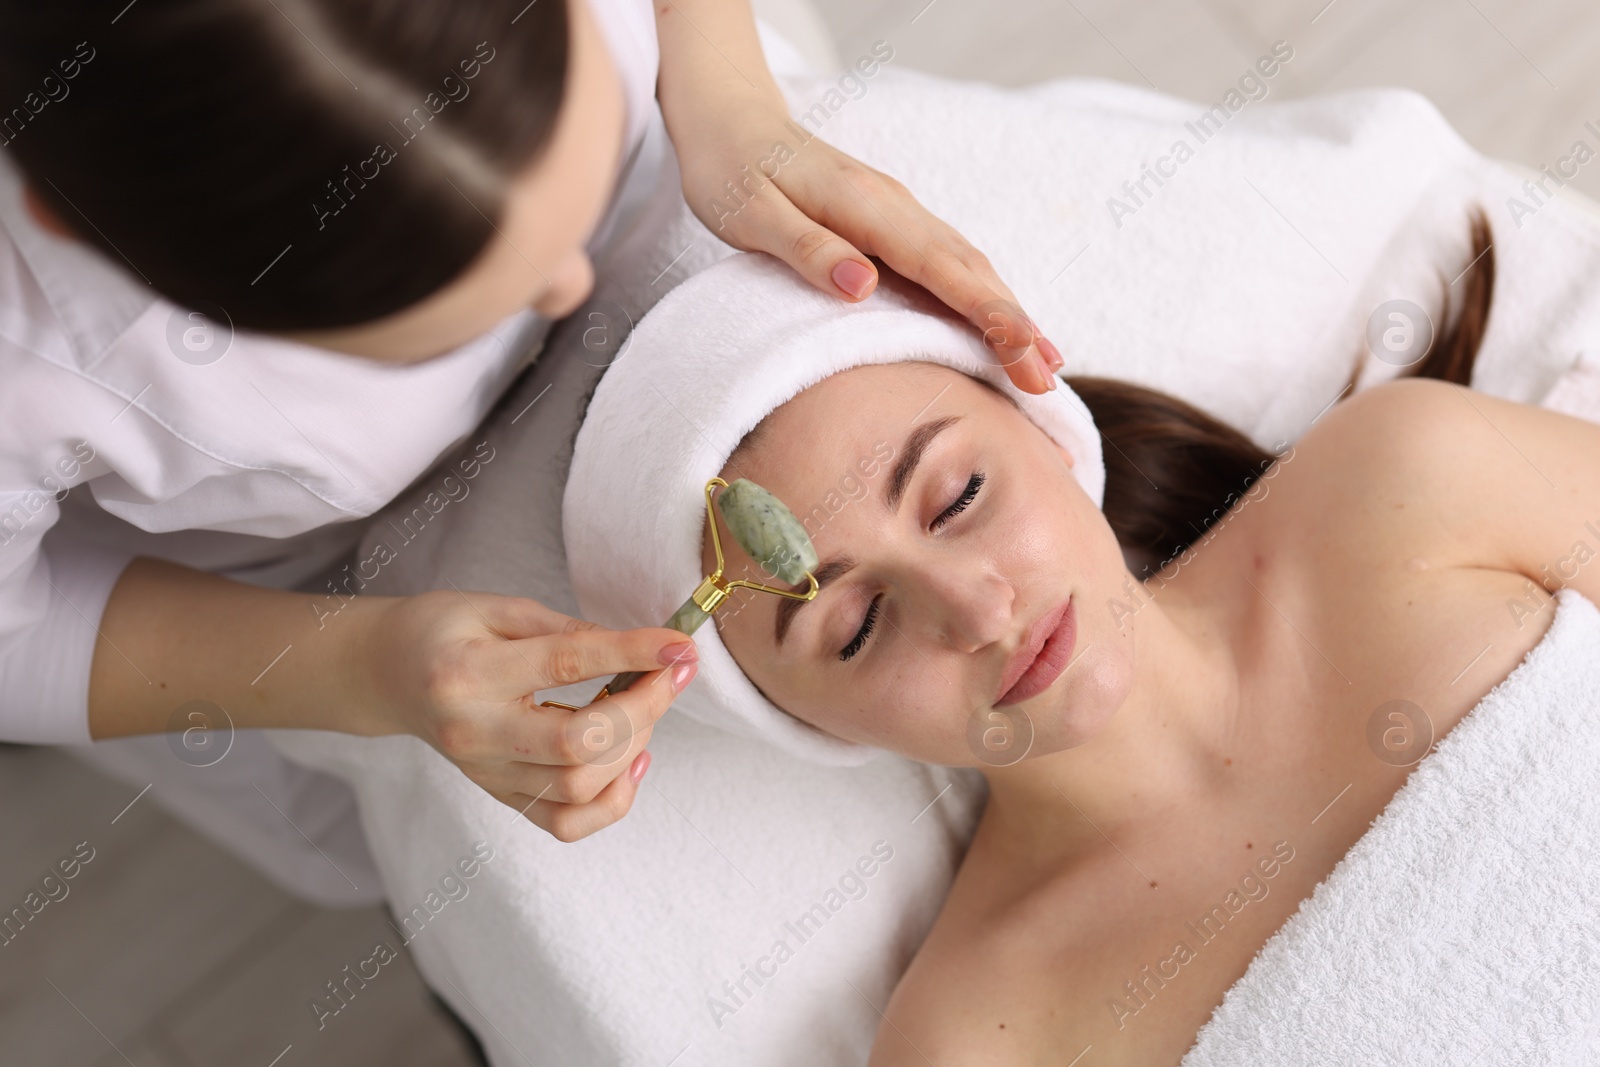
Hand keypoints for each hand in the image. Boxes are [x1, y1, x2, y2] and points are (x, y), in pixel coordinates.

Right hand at [361, 589, 697, 841]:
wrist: (387, 675)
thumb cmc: (444, 630)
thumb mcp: (498, 607)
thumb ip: (566, 629)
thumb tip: (639, 649)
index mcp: (469, 671)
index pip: (565, 664)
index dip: (632, 654)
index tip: (678, 645)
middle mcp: (476, 732)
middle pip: (578, 742)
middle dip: (643, 708)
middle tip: (669, 674)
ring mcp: (487, 772)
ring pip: (578, 788)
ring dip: (634, 749)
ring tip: (645, 708)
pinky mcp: (499, 796)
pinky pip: (565, 823)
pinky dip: (612, 802)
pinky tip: (632, 762)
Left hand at [663, 89, 1065, 392]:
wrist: (731, 120)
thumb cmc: (731, 171)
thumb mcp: (751, 214)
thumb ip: (807, 249)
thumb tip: (863, 285)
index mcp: (866, 207)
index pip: (938, 265)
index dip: (984, 309)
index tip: (1021, 347)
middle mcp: (895, 208)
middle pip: (969, 270)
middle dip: (1014, 324)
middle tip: (1047, 380)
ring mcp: (899, 215)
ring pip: (967, 267)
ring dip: (1009, 313)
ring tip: (1045, 364)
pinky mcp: (893, 226)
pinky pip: (949, 265)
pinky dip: (983, 298)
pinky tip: (1001, 328)